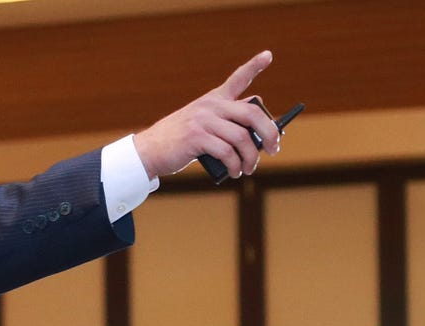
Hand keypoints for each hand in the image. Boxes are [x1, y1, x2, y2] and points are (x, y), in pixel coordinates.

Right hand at [133, 50, 281, 179]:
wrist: (150, 150)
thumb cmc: (181, 141)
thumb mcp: (202, 124)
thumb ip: (227, 123)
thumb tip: (259, 136)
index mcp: (214, 99)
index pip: (238, 78)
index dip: (254, 65)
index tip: (268, 55)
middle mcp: (210, 105)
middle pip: (252, 113)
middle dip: (270, 133)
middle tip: (274, 149)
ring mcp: (203, 120)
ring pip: (242, 138)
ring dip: (250, 158)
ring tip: (248, 168)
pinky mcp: (196, 138)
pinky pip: (227, 152)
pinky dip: (235, 165)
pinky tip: (235, 171)